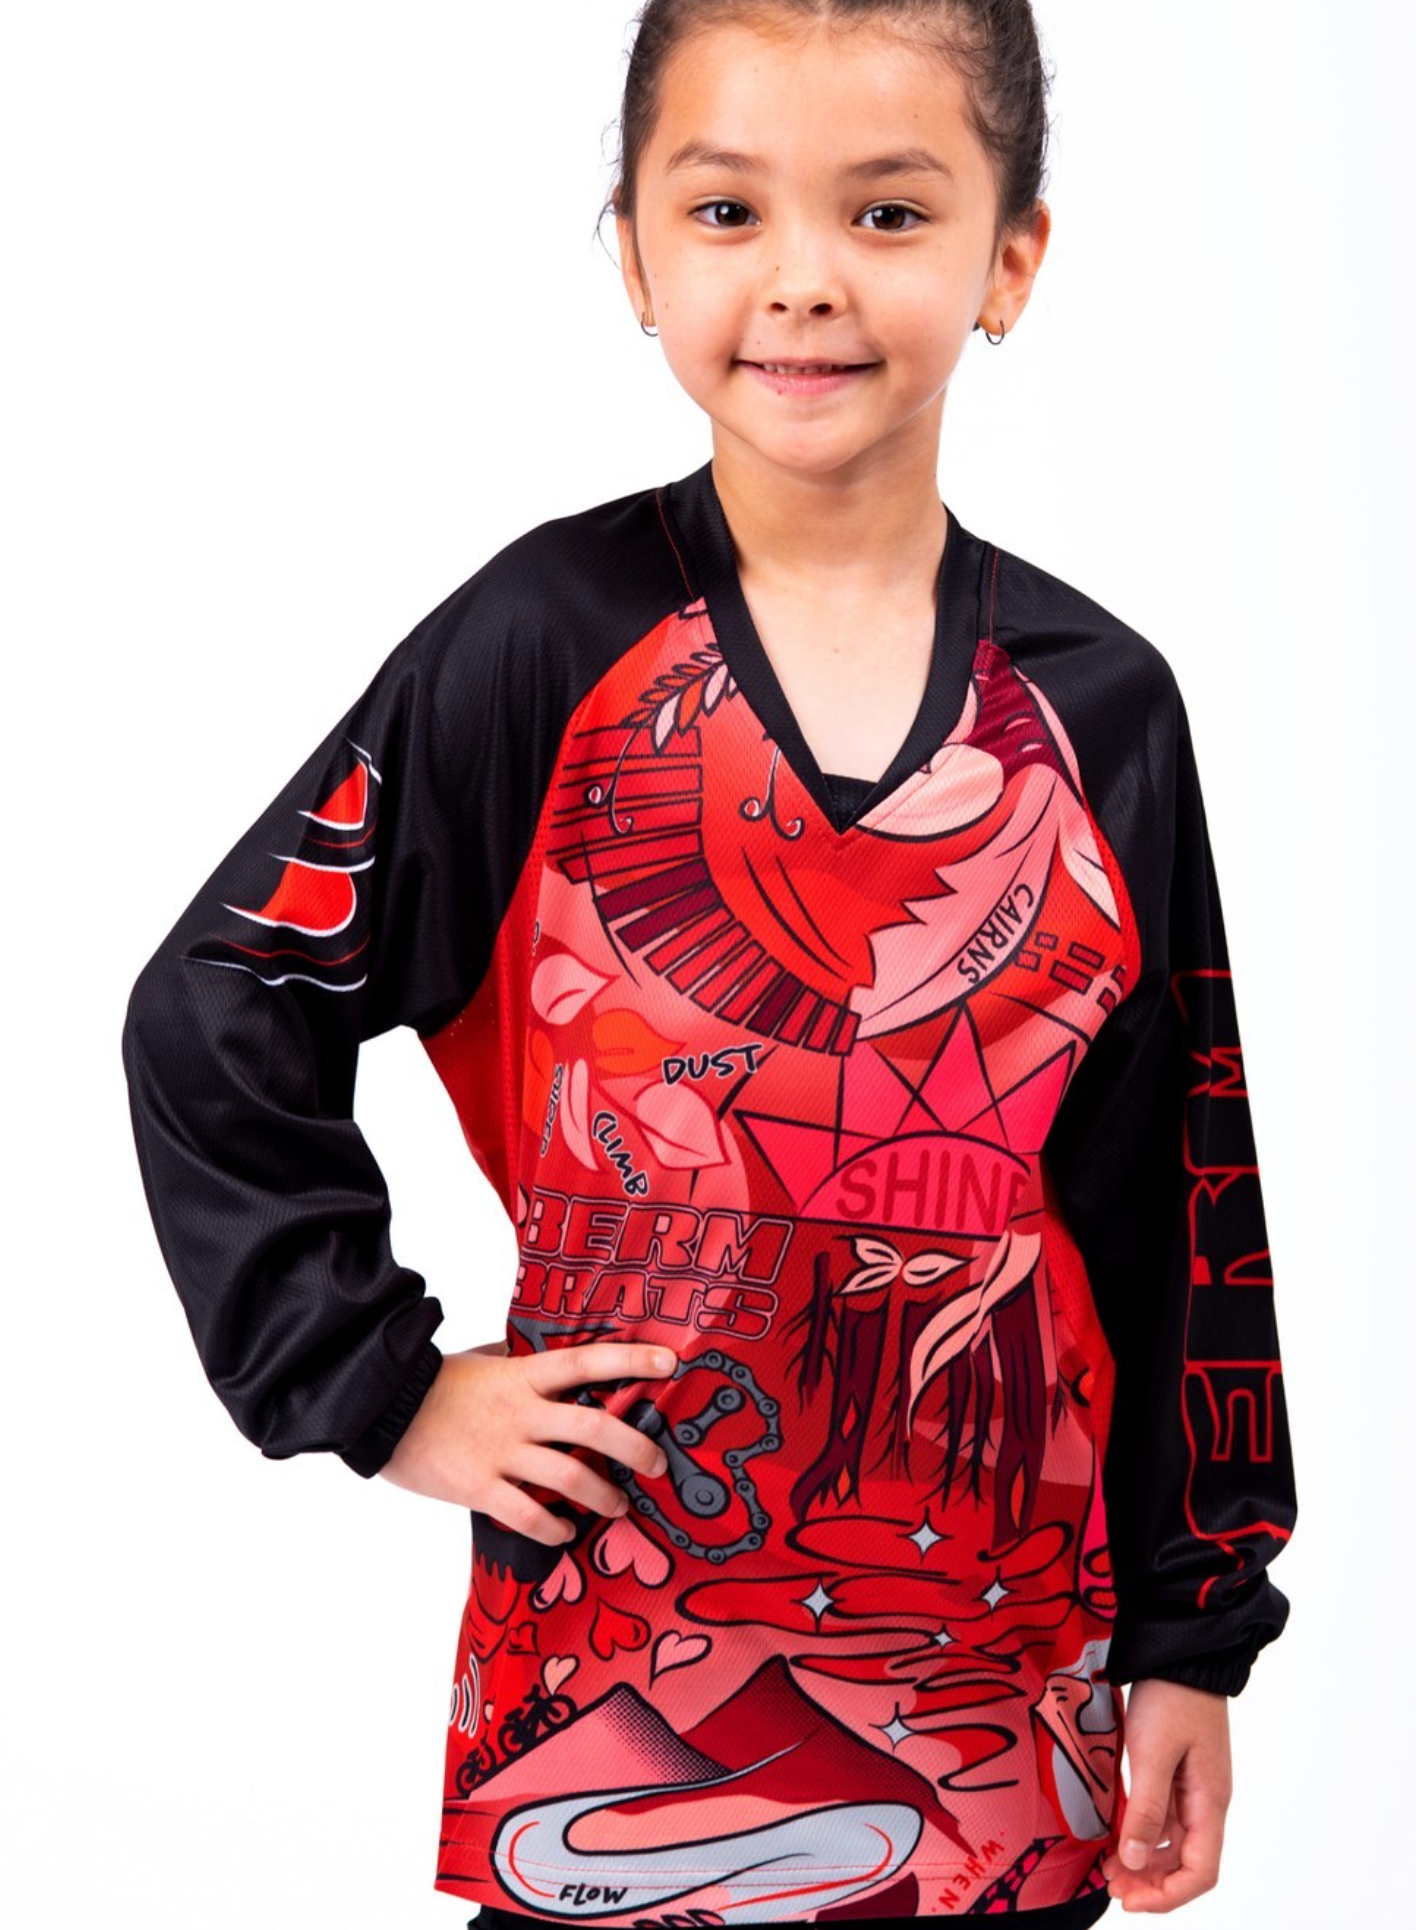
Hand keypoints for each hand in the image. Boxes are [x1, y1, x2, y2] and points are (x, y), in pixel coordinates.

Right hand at [376, 1337, 677, 1543]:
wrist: (379, 1408)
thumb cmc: (432, 1383)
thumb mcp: (481, 1361)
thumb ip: (515, 1364)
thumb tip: (540, 1363)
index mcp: (522, 1376)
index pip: (587, 1362)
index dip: (631, 1361)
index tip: (669, 1363)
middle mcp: (520, 1412)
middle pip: (595, 1427)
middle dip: (636, 1448)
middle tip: (657, 1464)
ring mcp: (501, 1451)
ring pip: (570, 1477)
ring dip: (603, 1497)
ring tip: (618, 1508)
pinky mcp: (479, 1487)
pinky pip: (527, 1515)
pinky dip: (553, 1530)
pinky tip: (565, 1534)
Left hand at [1102, 1677, 1232, 1911]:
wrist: (1180, 1650)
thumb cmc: (1172, 1697)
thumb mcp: (1153, 1753)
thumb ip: (1146, 1810)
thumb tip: (1133, 1862)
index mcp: (1210, 1802)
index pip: (1201, 1872)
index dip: (1168, 1896)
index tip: (1130, 1900)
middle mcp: (1207, 1801)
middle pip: (1187, 1863)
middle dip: (1151, 1882)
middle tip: (1110, 1885)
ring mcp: (1194, 1787)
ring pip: (1174, 1842)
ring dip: (1145, 1860)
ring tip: (1108, 1865)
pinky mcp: (1178, 1771)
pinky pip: (1164, 1817)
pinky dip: (1142, 1832)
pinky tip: (1117, 1832)